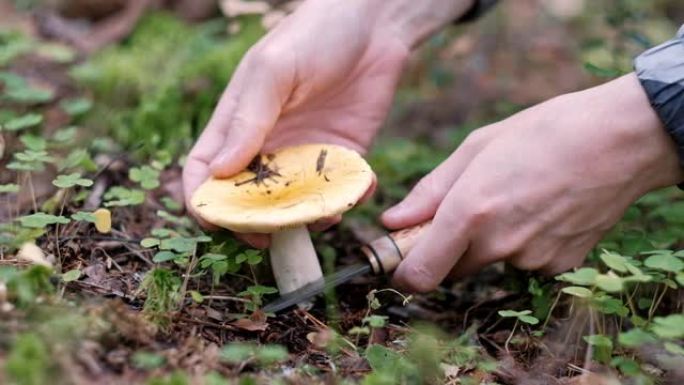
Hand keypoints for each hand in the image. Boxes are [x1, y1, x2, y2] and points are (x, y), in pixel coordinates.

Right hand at [183, 0, 473, 246]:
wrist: (375, 24)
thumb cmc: (314, 35)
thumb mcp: (274, 69)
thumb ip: (249, 118)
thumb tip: (219, 171)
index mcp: (238, 123)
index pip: (205, 172)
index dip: (204, 201)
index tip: (216, 222)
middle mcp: (268, 145)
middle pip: (248, 200)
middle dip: (255, 224)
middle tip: (273, 235)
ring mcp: (305, 154)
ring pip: (294, 205)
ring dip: (305, 220)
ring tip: (323, 215)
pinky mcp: (342, 156)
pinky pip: (339, 192)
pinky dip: (347, 200)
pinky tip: (358, 190)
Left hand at [382, 74, 683, 291]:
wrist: (621, 140)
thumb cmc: (545, 132)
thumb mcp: (478, 147)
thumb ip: (430, 192)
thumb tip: (393, 221)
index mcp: (470, 211)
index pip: (420, 275)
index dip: (406, 273)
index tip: (405, 257)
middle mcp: (498, 244)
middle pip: (452, 269)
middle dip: (448, 248)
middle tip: (466, 209)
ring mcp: (531, 259)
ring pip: (490, 262)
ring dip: (489, 241)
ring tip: (515, 196)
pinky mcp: (559, 265)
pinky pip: (524, 261)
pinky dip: (523, 242)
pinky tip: (542, 208)